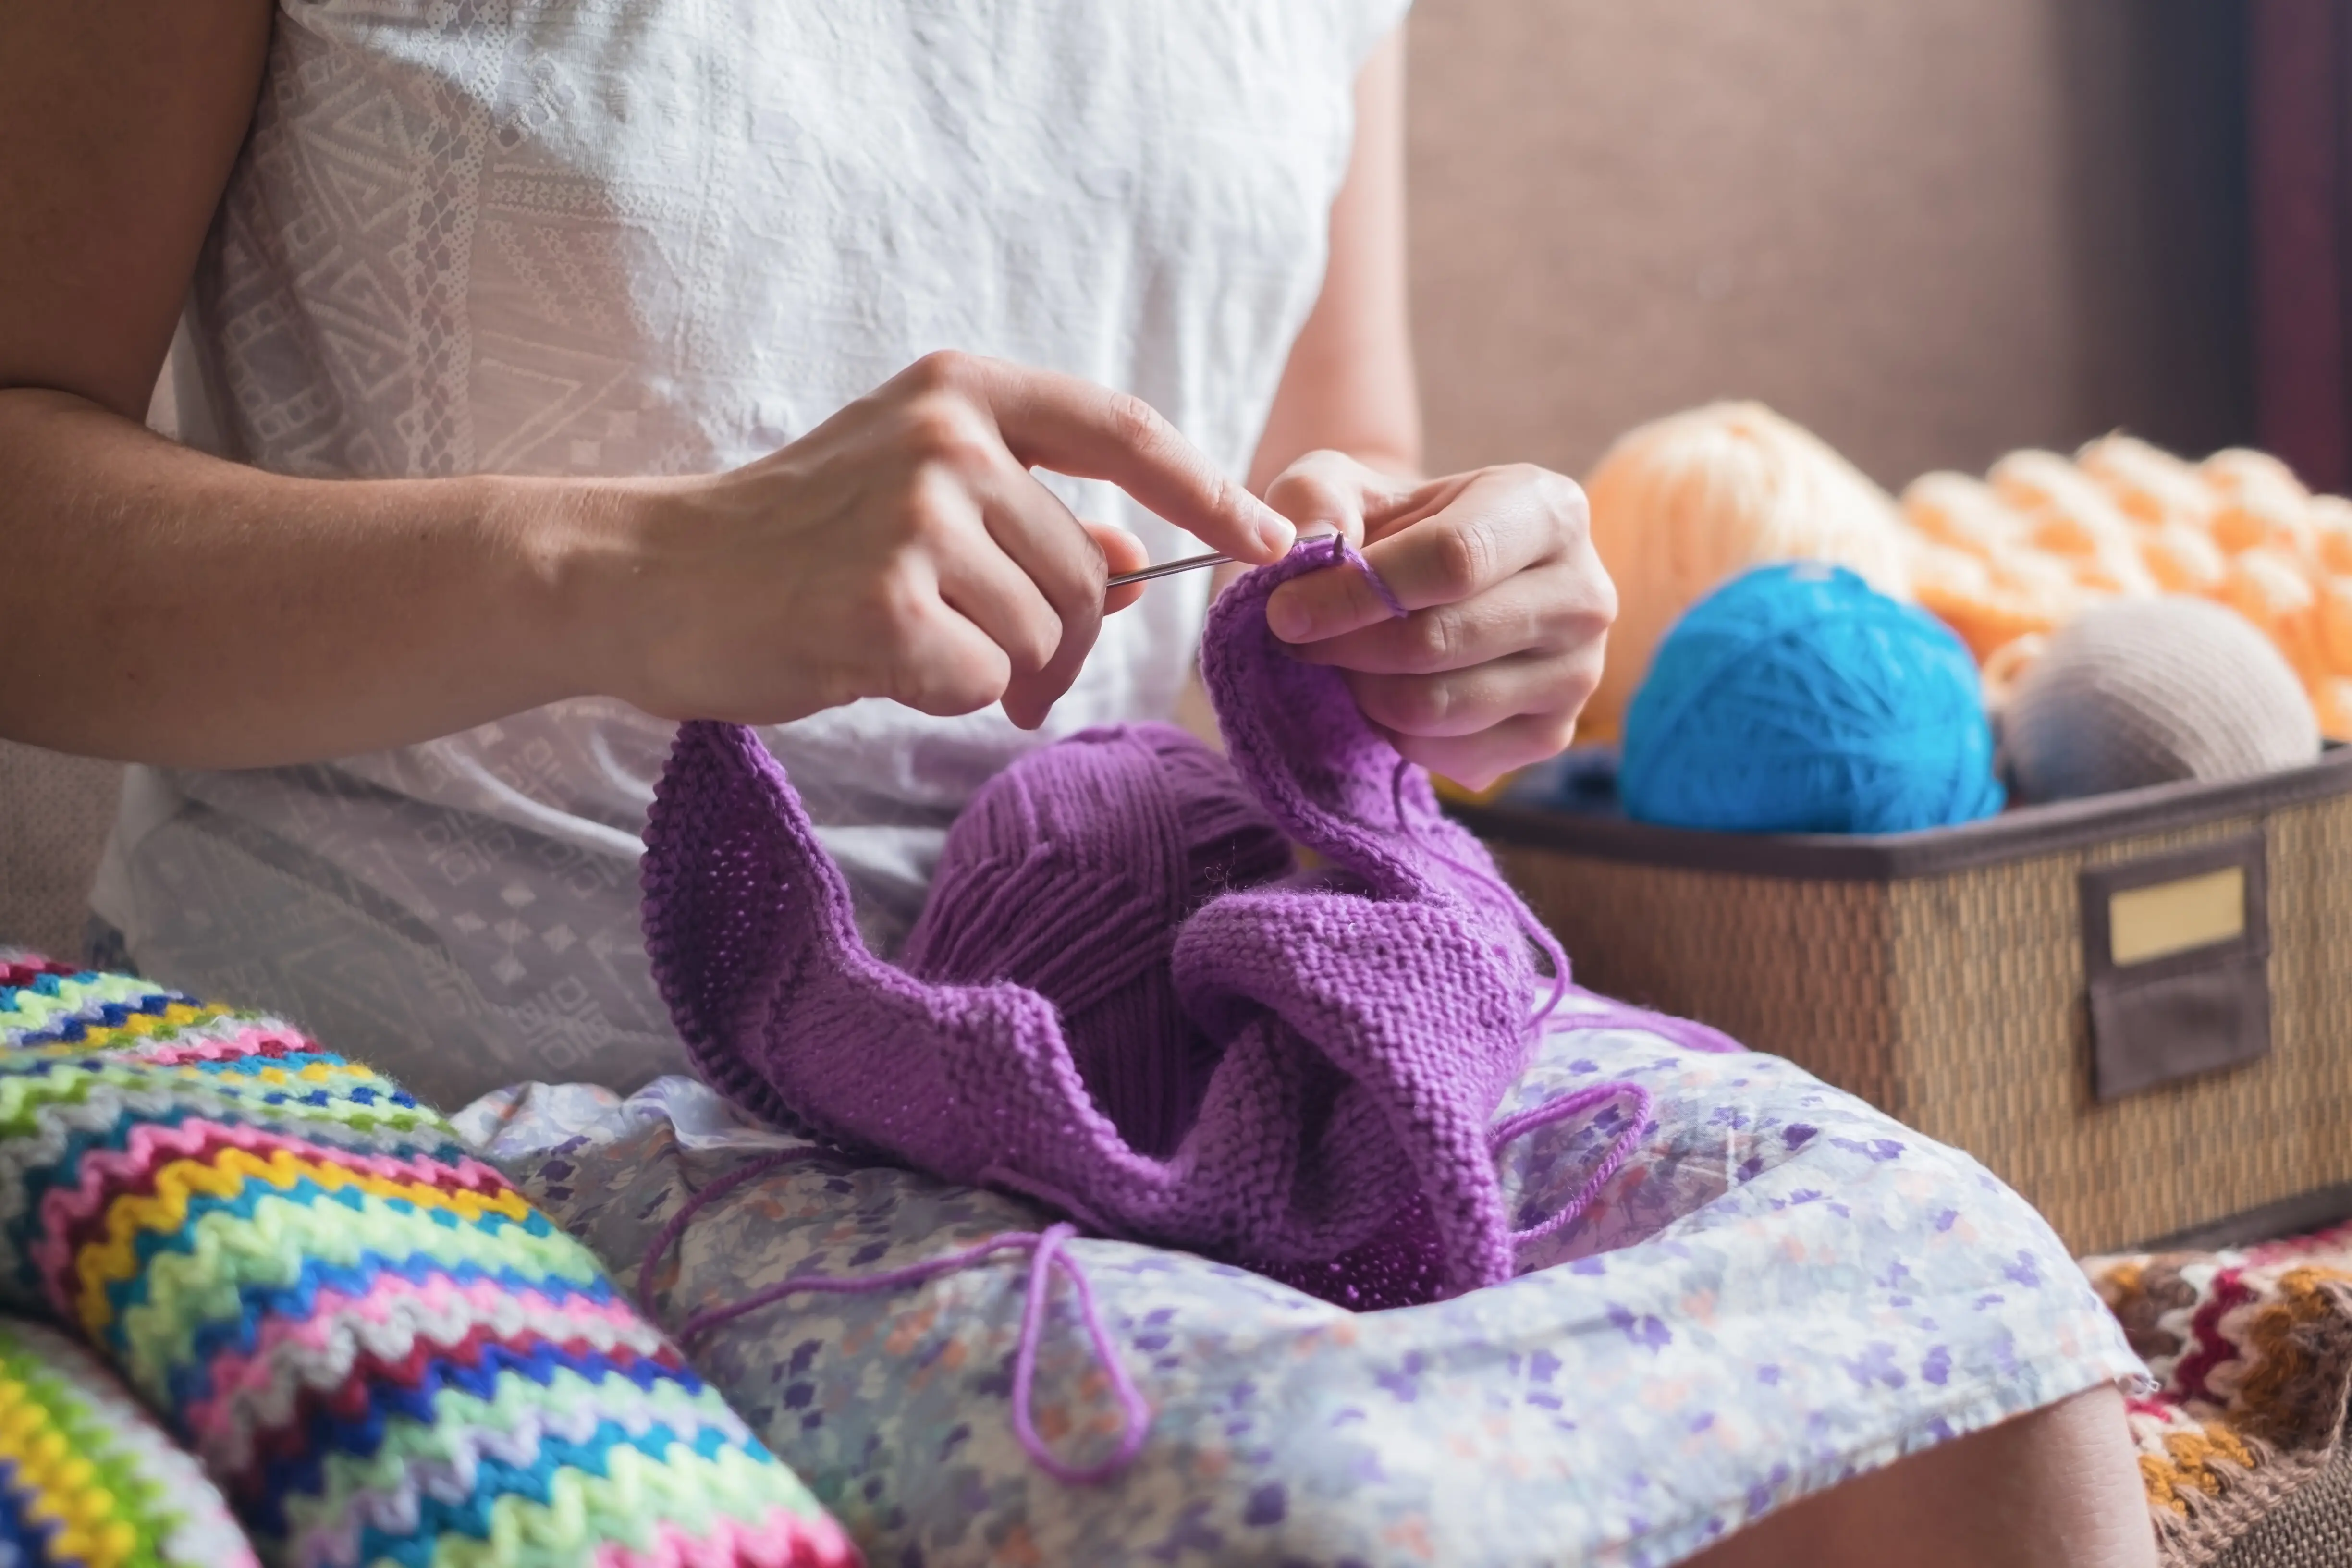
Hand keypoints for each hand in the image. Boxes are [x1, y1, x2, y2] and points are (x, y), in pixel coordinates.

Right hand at [573, 351, 1295, 729]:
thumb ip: (1026, 510)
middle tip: (999, 668)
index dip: (1208, 490)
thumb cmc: (788, 541)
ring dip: (999, 670)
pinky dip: (945, 694)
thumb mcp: (912, 492)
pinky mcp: (885, 603)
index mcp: (962, 392)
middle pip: (1087, 573)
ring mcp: (915, 516)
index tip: (1271, 540)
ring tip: (920, 653)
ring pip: (1044, 634)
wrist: (648, 578)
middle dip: (1063, 641)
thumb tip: (1130, 551)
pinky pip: (981, 679)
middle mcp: (948, 439)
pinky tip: (876, 664)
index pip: (1122, 428)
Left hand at [1260, 450, 1614, 788]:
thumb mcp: (1344, 487)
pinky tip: (1384, 692)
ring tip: (1343, 660)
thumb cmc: (1390, 528)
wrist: (1430, 582)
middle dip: (1347, 646)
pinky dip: (1393, 732)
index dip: (1358, 593)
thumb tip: (1310, 546)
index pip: (1454, 559)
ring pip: (1439, 706)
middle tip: (1299, 639)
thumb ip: (1316, 500)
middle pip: (1442, 640)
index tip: (1286, 610)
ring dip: (1364, 690)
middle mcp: (1583, 594)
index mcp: (1548, 510)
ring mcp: (1577, 672)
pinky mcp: (1552, 734)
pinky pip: (1447, 753)